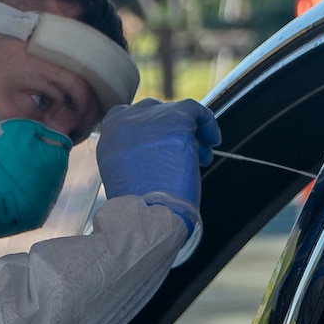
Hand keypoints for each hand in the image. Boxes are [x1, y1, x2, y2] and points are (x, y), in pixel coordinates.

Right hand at [96, 99, 219, 232]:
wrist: (147, 213)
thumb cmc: (138, 203)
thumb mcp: (123, 171)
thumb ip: (134, 152)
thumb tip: (157, 148)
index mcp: (110, 132)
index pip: (130, 117)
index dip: (152, 130)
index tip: (163, 145)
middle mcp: (127, 118)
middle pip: (155, 113)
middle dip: (172, 132)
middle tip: (184, 154)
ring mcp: (151, 117)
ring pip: (177, 113)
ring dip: (191, 133)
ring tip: (200, 157)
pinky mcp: (176, 119)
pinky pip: (197, 111)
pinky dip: (208, 123)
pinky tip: (213, 141)